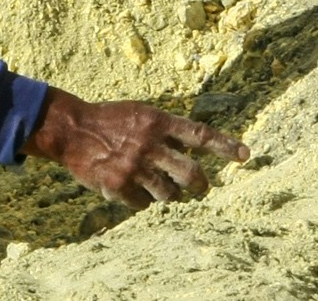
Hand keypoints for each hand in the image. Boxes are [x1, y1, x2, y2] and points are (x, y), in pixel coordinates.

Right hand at [25, 90, 245, 207]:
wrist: (72, 129)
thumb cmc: (109, 119)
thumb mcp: (140, 113)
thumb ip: (164, 130)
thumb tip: (192, 151)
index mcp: (157, 121)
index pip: (200, 135)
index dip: (225, 146)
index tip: (245, 155)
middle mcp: (149, 144)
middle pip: (191, 174)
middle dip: (201, 185)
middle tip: (202, 188)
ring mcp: (135, 167)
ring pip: (169, 194)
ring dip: (169, 194)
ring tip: (159, 187)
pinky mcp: (119, 186)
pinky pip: (143, 204)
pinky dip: (142, 200)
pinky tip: (131, 189)